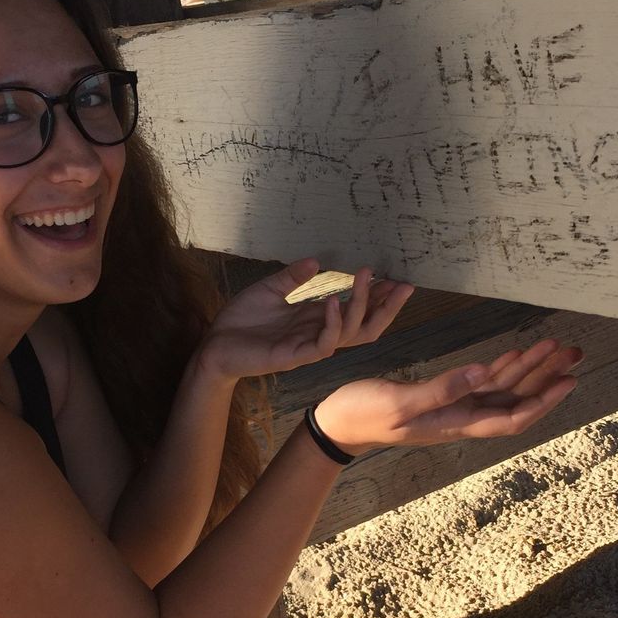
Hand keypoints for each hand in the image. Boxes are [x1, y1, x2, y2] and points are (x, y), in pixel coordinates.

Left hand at [199, 258, 414, 381]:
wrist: (214, 345)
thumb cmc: (240, 321)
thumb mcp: (269, 290)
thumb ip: (293, 278)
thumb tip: (317, 260)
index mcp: (314, 320)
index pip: (355, 310)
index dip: (375, 296)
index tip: (394, 278)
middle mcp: (318, 334)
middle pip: (364, 326)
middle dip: (386, 307)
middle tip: (404, 285)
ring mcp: (309, 347)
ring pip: (350, 333)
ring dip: (361, 306)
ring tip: (366, 278)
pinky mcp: (295, 357)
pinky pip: (323, 344)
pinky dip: (332, 323)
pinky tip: (334, 302)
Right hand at [313, 338, 581, 455]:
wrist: (340, 422)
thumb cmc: (365, 413)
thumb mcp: (401, 402)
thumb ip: (442, 390)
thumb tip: (483, 374)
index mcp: (455, 424)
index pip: (512, 417)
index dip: (543, 401)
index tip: (569, 380)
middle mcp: (461, 419)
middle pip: (515, 401)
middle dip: (545, 377)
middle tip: (571, 351)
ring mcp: (453, 409)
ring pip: (502, 391)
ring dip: (529, 370)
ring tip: (554, 346)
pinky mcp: (442, 398)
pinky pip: (482, 385)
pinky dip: (501, 369)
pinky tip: (513, 355)